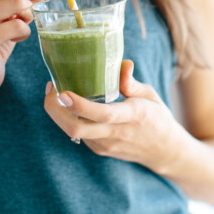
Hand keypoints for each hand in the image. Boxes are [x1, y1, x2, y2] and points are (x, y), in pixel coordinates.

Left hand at [44, 60, 179, 172]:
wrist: (163, 150)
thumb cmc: (156, 117)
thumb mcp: (150, 94)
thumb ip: (131, 82)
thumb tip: (123, 63)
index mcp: (133, 116)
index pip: (103, 114)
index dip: (79, 104)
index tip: (62, 91)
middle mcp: (116, 133)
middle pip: (77, 128)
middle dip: (56, 110)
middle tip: (51, 89)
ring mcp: (106, 145)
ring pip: (73, 132)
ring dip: (58, 113)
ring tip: (55, 92)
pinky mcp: (100, 149)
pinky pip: (79, 134)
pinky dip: (68, 119)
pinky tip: (68, 105)